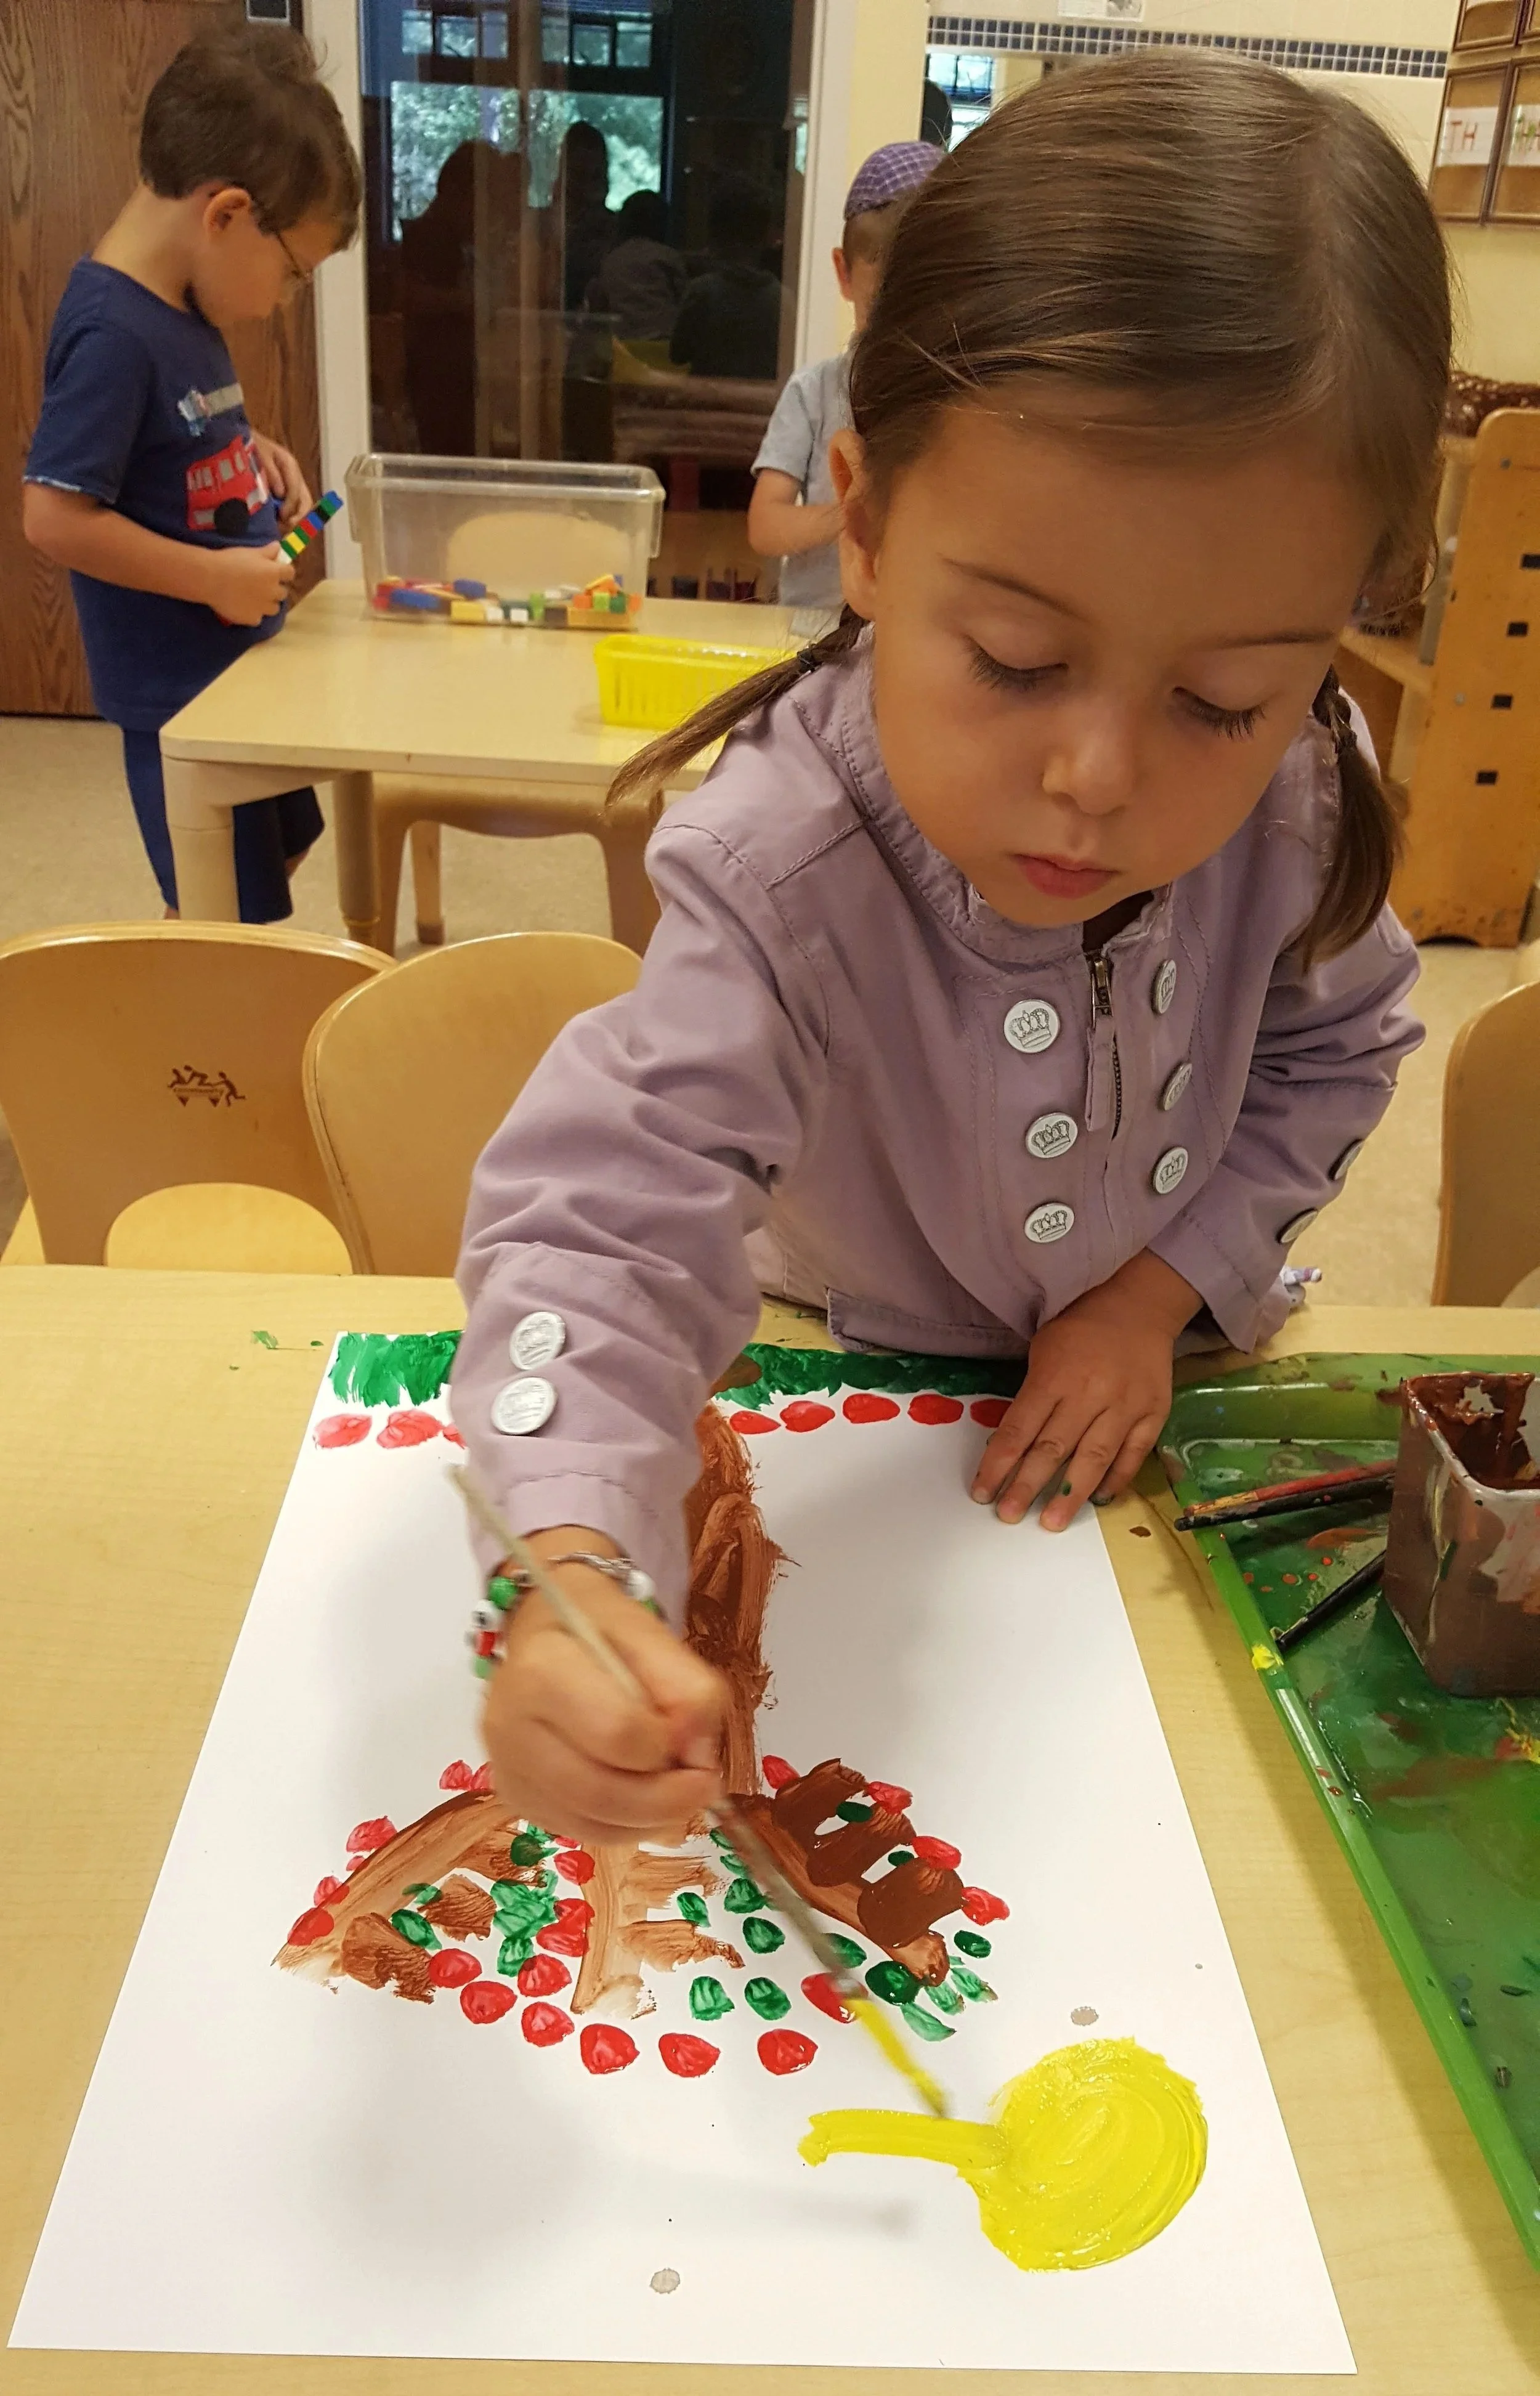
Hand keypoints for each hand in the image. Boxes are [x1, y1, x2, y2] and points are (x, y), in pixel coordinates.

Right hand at [202, 542, 293, 625]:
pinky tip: (242, 607)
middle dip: (275, 589)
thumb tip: (278, 547)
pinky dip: (253, 614)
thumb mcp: (250, 552)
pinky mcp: (252, 619)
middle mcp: (273, 591)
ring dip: (267, 604)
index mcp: (274, 573)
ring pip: (274, 608)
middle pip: (283, 593)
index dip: (283, 572)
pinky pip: (258, 618)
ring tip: (253, 598)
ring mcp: (263, 607)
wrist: (210, 578)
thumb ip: (267, 552)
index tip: (276, 571)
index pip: (290, 573)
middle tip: (261, 585)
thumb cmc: (230, 561)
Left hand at [251, 431, 311, 527]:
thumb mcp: (258, 455)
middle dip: (298, 518)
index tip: (281, 518)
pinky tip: (278, 524)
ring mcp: (292, 484)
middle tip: (285, 528)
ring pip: (302, 507)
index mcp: (289, 465)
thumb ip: (271, 473)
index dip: (290, 508)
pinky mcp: (285, 490)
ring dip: (294, 520)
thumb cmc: (249, 446)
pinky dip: (289, 518)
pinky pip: (294, 507)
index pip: (296, 492)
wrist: (241, 439)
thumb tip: (281, 493)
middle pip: (305, 502)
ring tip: (280, 528)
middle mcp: (295, 476)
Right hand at [481, 1537, 725, 1845]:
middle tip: (703, 1784)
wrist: (546, 1630)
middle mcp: (509, 1724)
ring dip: (650, 1820)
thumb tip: (699, 1755)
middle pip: (601, 1792)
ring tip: (676, 1792)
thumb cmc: (601, 1629)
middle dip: (667, 1799)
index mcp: (541, 1669)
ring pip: (591, 1825)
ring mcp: (505, 1767)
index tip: (693, 1738)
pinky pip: (579, 1832)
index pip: (617, 1732)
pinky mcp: (512, 1797)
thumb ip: (688, 1689)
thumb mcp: (653, 1638)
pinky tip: (640, 1800)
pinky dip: (623, 1827)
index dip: (668, 1745)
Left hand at [971, 1252, 1199, 1529]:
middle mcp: (1089, 1394)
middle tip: (1008, 1515)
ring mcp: (1125, 1406)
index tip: (982, 1492)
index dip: (998, 1463)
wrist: (1141, 1308)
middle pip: (1053, 1448)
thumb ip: (1033, 1394)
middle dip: (1027, 1485)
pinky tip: (1097, 1499)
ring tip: (1051, 1522)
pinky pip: (1133, 1455)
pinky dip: (1116, 1480)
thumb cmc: (1082, 1327)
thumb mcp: (1045, 1347)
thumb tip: (1017, 1442)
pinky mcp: (1153, 1415)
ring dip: (1070, 1494)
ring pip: (1094, 1458)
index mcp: (1055, 1376)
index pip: (1020, 1428)